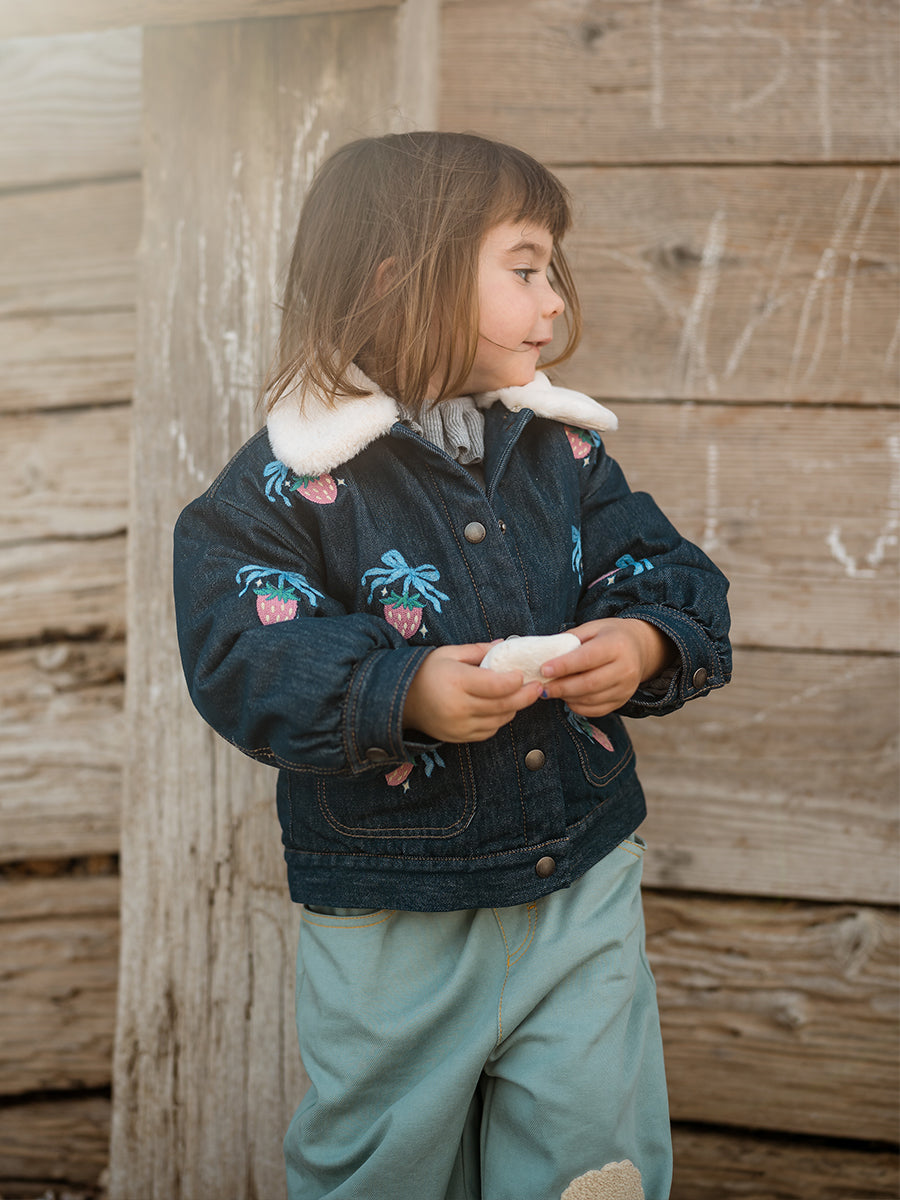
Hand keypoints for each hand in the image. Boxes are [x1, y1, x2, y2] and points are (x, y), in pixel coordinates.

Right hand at [404, 644, 542, 742]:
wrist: (402, 700)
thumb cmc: (427, 672)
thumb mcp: (449, 653)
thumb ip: (478, 650)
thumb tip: (505, 644)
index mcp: (457, 682)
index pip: (496, 685)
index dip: (515, 681)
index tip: (523, 674)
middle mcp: (459, 707)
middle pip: (503, 705)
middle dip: (525, 696)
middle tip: (537, 687)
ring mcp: (459, 726)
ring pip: (499, 720)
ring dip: (513, 708)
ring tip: (521, 696)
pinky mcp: (459, 738)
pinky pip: (489, 732)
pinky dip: (499, 720)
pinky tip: (501, 708)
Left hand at [538, 619, 674, 717]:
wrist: (639, 647)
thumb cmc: (609, 635)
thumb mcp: (592, 628)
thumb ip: (570, 639)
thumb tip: (544, 655)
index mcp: (617, 645)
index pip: (587, 658)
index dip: (564, 666)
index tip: (543, 669)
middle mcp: (626, 668)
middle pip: (589, 684)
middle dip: (561, 687)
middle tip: (542, 687)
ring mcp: (626, 688)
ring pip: (592, 699)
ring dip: (567, 697)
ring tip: (552, 691)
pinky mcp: (623, 700)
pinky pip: (596, 710)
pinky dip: (578, 706)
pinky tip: (567, 697)